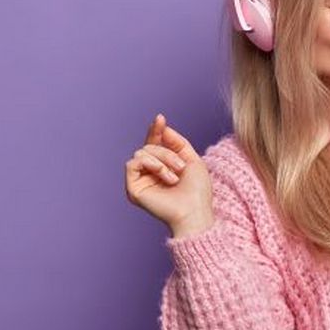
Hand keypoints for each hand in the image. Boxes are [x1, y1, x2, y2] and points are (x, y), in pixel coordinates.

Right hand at [125, 113, 214, 237]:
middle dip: (167, 152)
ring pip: (142, 152)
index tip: (160, 118)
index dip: (156, 130)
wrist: (195, 211)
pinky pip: (132, 163)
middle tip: (181, 167)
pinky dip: (149, 164)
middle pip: (149, 145)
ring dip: (162, 160)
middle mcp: (149, 172)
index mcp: (163, 165)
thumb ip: (177, 142)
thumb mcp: (192, 160)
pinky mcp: (133, 188)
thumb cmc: (197, 191)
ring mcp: (140, 180)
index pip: (154, 142)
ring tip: (174, 176)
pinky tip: (162, 175)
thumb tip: (162, 127)